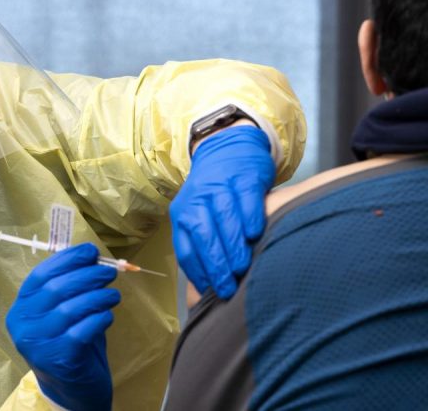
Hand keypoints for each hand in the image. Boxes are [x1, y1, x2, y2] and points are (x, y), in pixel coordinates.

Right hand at [6, 243, 120, 410]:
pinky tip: (107, 316)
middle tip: (109, 272)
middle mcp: (23, 325)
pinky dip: (99, 318)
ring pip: (71, 309)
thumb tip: (92, 256)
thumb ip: (70, 288)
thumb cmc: (67, 343)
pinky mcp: (58, 359)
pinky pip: (82, 331)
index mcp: (21, 308)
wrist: (71, 390)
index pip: (41, 275)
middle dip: (87, 275)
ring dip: (98, 296)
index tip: (90, 251)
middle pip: (56, 289)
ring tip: (114, 295)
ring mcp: (38, 344)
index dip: (67, 260)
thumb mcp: (61, 313)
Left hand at [170, 126, 274, 298]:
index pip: (186, 247)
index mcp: (183, 213)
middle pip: (203, 235)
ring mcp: (221, 186)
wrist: (228, 148)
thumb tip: (205, 286)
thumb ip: (200, 242)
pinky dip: (251, 217)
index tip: (210, 290)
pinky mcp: (244, 177)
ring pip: (224, 219)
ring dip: (232, 246)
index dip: (197, 271)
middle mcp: (198, 199)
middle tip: (228, 287)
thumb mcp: (198, 213)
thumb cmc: (215, 194)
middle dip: (215, 264)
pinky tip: (256, 234)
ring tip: (242, 267)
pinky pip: (246, 199)